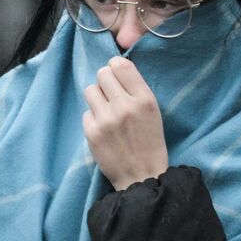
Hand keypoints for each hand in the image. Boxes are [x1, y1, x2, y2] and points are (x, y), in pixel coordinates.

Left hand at [82, 56, 168, 190]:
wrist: (142, 176)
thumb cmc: (150, 142)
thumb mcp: (153, 111)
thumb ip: (136, 89)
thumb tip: (115, 67)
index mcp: (145, 99)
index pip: (121, 65)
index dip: (116, 67)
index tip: (117, 75)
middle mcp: (125, 106)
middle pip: (103, 74)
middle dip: (106, 83)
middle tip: (112, 96)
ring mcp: (106, 120)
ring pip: (90, 90)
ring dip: (97, 98)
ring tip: (106, 111)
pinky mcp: (92, 133)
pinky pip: (86, 112)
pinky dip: (93, 119)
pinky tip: (103, 129)